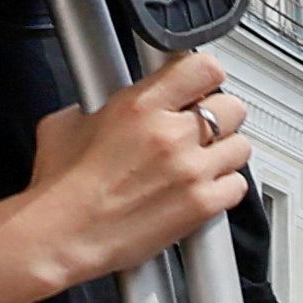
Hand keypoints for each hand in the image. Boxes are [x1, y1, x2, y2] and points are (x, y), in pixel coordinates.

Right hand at [19, 47, 249, 291]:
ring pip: (241, 146)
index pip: (203, 68)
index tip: (199, 85)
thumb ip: (99, 104)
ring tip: (198, 161)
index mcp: (140, 106)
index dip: (205, 76)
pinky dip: (225, 187)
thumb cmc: (61, 188)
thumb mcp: (68, 123)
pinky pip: (238, 186)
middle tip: (199, 128)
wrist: (63, 234)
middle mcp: (172, 134)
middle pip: (232, 106)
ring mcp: (192, 170)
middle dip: (219, 115)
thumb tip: (108, 101)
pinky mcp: (204, 204)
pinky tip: (201, 188)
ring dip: (224, 152)